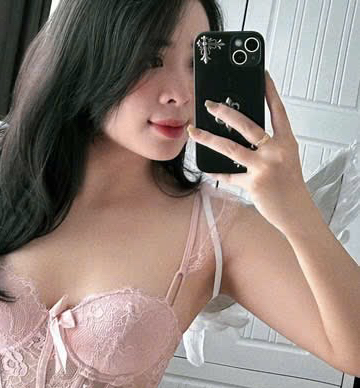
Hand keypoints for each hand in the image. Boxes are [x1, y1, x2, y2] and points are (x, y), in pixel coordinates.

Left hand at [187, 70, 310, 233]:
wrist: (296, 210)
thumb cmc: (290, 184)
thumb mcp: (285, 158)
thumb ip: (268, 145)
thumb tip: (241, 135)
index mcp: (286, 141)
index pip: (278, 110)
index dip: (269, 91)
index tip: (261, 74)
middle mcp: (275, 151)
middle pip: (247, 125)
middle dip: (225, 112)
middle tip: (209, 104)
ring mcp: (264, 167)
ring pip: (230, 148)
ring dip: (208, 139)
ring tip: (194, 131)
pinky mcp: (253, 183)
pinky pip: (229, 176)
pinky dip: (217, 172)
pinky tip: (205, 166)